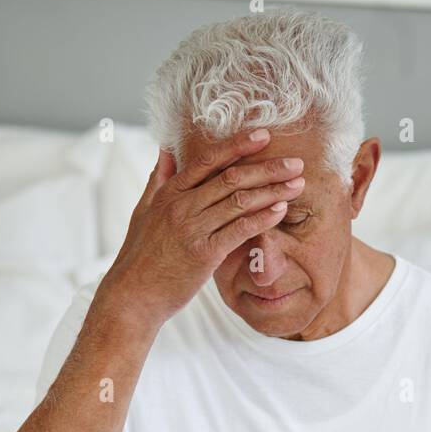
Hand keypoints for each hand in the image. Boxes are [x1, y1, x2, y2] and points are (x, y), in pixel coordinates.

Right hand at [96, 128, 304, 327]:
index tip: (264, 135)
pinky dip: (262, 218)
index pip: (208, 160)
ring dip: (273, 190)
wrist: (133, 296)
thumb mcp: (143, 210)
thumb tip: (166, 148)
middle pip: (231, 177)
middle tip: (296, 162)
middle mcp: (181, 206)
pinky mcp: (204, 254)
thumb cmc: (140, 256)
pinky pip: (240, 230)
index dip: (238, 145)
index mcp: (169, 193)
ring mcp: (193, 229)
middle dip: (267, 167)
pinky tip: (281, 211)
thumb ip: (159, 179)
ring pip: (240, 201)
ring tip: (298, 184)